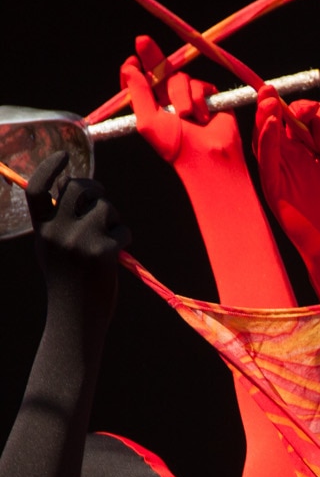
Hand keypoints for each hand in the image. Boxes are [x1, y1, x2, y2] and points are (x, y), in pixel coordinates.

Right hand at [28, 152, 129, 320]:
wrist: (77, 319)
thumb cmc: (67, 284)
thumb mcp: (52, 249)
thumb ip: (56, 220)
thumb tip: (69, 186)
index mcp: (42, 230)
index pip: (39, 188)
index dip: (50, 168)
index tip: (64, 157)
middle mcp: (57, 232)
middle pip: (78, 189)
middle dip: (95, 189)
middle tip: (102, 198)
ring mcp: (80, 242)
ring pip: (106, 208)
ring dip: (114, 218)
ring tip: (110, 237)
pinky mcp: (102, 253)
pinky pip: (122, 230)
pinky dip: (124, 238)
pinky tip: (117, 255)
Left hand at [121, 35, 242, 172]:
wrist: (208, 157)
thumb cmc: (176, 147)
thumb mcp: (148, 122)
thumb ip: (138, 93)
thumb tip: (129, 67)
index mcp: (153, 107)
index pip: (141, 82)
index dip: (135, 70)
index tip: (132, 61)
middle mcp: (170, 99)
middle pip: (159, 69)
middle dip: (151, 54)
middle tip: (142, 41)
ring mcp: (190, 96)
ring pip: (180, 78)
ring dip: (181, 96)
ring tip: (188, 117)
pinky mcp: (209, 96)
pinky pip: (200, 85)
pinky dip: (199, 99)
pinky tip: (203, 117)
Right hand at [253, 90, 319, 284]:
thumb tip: (318, 106)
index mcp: (306, 152)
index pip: (292, 120)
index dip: (298, 108)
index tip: (311, 108)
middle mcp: (289, 160)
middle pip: (273, 126)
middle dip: (272, 106)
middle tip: (272, 91)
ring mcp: (279, 174)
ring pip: (263, 140)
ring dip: (263, 119)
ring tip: (269, 102)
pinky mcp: (273, 188)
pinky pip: (265, 161)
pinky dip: (266, 141)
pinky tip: (270, 125)